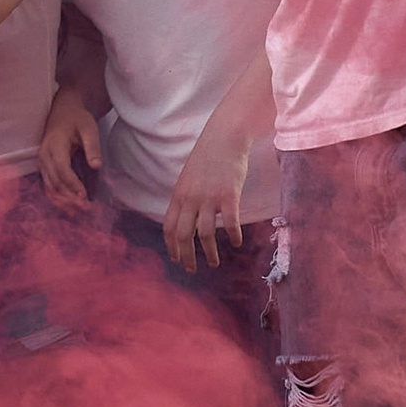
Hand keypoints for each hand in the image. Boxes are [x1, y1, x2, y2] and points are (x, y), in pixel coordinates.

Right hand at [39, 86, 104, 210]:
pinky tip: (70, 207)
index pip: (62, 169)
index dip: (72, 185)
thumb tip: (96, 166)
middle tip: (85, 211)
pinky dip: (58, 199)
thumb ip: (92, 147)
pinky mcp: (44, 168)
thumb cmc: (78, 119)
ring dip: (63, 202)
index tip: (84, 198)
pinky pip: (48, 186)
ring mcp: (42, 162)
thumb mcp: (89, 128)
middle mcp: (44, 155)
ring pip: (49, 187)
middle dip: (69, 198)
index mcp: (54, 145)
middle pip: (54, 182)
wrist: (64, 111)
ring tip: (79, 213)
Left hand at [162, 132, 249, 269]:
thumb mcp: (189, 177)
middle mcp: (191, 198)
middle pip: (184, 235)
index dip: (171, 246)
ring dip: (209, 252)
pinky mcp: (229, 195)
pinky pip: (230, 222)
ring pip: (206, 233)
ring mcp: (209, 197)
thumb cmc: (208, 156)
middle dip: (186, 256)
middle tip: (191, 270)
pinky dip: (233, 235)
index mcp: (179, 195)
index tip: (176, 259)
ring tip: (214, 263)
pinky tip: (236, 243)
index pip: (169, 227)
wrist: (224, 136)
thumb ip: (186, 197)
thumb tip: (185, 217)